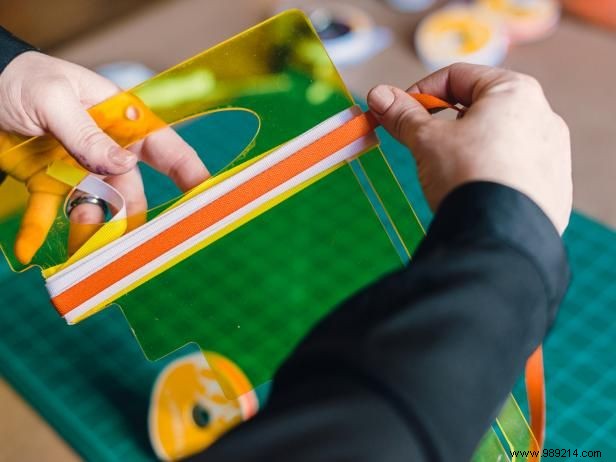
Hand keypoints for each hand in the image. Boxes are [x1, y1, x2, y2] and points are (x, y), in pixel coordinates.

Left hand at [0, 51, 209, 262]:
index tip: (207, 198)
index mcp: (120, 120)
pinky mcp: (48, 184)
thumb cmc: (22, 79)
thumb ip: (87, 134)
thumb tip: (123, 165)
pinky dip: (39, 231)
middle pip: (131, 190)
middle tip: (135, 245)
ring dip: (88, 229)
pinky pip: (48, 213)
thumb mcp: (54, 100)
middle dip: (132, 217)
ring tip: (78, 249)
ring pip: (95, 208)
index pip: (165, 149)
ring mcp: (78, 169)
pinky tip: (28, 249)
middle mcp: (106, 150)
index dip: (190, 173)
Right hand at [367, 63, 571, 233]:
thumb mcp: (427, 140)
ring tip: (447, 170)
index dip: (421, 91)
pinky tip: (473, 190)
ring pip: (498, 137)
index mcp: (514, 91)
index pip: (457, 76)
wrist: (500, 235)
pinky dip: (491, 170)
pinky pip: (515, 167)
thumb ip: (403, 115)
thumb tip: (377, 95)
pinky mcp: (553, 185)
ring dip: (468, 145)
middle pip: (480, 106)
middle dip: (444, 121)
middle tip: (421, 141)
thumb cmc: (468, 175)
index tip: (400, 112)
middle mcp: (542, 114)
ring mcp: (552, 151)